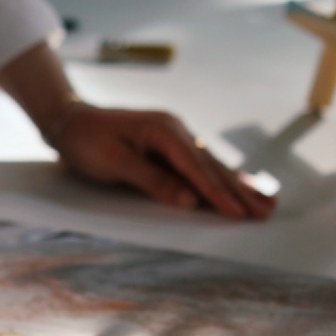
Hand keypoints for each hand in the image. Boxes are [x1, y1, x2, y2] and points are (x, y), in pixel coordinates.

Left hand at [49, 103, 275, 219]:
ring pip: (211, 165)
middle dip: (240, 192)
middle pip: (212, 166)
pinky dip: (221, 177)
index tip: (238, 215)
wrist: (69, 121)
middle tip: (266, 213)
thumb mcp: (114, 162)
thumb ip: (153, 180)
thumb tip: (189, 200)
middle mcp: (176, 130)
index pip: (197, 169)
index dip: (218, 194)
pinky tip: (240, 184)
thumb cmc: (87, 141)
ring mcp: (175, 135)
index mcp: (164, 131)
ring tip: (266, 202)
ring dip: (238, 186)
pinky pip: (200, 163)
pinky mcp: (169, 144)